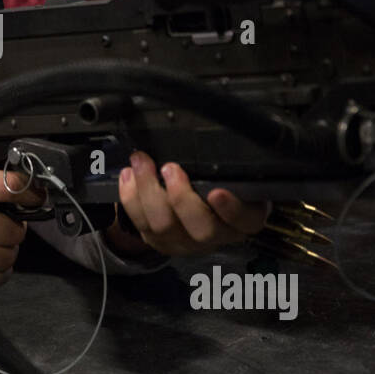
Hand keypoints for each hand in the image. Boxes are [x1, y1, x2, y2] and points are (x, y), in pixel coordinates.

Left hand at [110, 151, 270, 256]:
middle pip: (201, 229)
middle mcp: (218, 235)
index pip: (245, 219)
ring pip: (165, 227)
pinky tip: (129, 176)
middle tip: (170, 168)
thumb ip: (228, 162)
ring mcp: (187, 242)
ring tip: (142, 163)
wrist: (200, 205)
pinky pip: (142, 224)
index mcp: (245, 217)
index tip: (217, 191)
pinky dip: (131, 198)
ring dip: (148, 191)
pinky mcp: (161, 241)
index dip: (231, 210)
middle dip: (181, 197)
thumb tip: (221, 131)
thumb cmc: (221, 181)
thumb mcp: (234, 171)